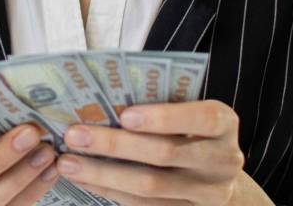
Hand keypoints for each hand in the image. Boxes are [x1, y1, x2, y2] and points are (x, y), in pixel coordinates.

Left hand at [52, 100, 273, 204]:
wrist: (220, 179)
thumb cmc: (193, 131)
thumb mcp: (189, 111)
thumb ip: (160, 103)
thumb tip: (100, 98)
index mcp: (224, 124)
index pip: (202, 118)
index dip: (165, 117)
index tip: (125, 115)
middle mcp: (222, 160)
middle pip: (167, 154)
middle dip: (116, 144)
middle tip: (75, 134)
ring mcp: (207, 193)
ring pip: (151, 186)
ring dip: (104, 173)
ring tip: (69, 162)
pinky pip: (143, 204)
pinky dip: (110, 190)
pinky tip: (83, 178)